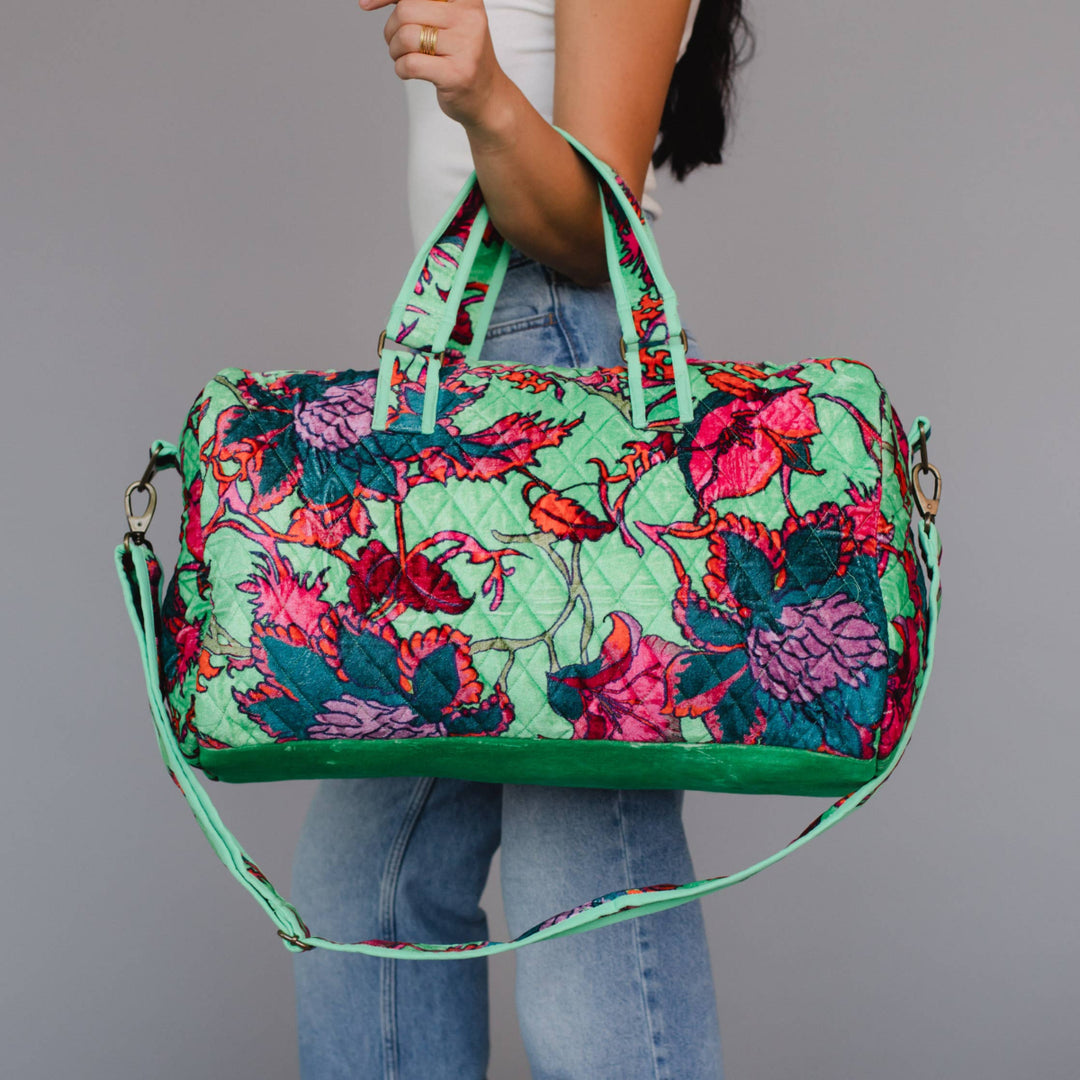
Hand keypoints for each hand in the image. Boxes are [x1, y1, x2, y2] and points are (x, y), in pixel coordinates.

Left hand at [358, 0, 509, 130]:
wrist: (488, 98)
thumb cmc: (458, 56)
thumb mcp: (446, 21)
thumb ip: (417, 5)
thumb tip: (367, 1)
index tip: (365, 4)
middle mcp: (469, 17)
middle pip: (406, 10)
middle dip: (392, 29)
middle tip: (396, 43)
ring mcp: (465, 46)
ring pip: (406, 37)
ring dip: (395, 51)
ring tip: (404, 58)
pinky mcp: (457, 74)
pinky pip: (410, 64)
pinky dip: (401, 69)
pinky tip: (408, 72)